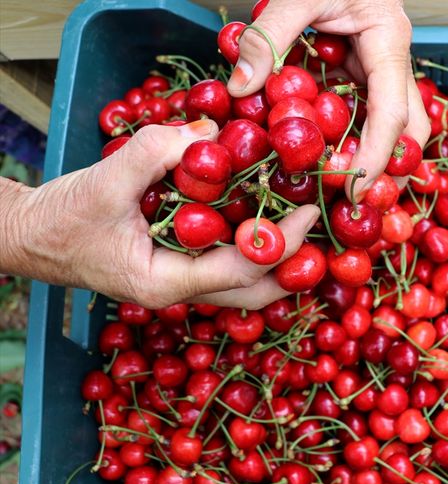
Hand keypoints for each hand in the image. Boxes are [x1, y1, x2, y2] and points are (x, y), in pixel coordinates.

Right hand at [0, 120, 319, 308]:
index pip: (240, 271)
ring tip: (308, 223)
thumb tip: (208, 133)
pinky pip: (229, 264)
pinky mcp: (181, 267)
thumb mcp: (101, 182)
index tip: (310, 212)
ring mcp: (182, 284)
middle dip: (295, 264)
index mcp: (164, 284)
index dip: (280, 243)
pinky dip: (254, 245)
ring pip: (246, 284)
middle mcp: (180, 292)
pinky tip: (271, 217)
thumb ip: (153, 154)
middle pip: (255, 291)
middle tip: (322, 224)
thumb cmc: (59, 219)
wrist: (30, 236)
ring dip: (280, 259)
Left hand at [228, 0, 430, 198]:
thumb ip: (268, 38)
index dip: (376, 156)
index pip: (394, 113)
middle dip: (391, 168)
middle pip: (411, 129)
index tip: (353, 188)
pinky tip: (330, 158)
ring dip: (376, 160)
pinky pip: (369, 114)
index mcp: (388, 41)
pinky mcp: (365, 72)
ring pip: (395, 126)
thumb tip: (240, 90)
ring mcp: (382, 68)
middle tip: (359, 202)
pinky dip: (355, 140)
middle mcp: (393, 61)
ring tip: (346, 192)